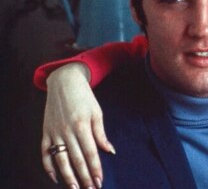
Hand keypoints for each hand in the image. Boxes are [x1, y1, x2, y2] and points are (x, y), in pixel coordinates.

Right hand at [41, 62, 113, 188]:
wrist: (64, 81)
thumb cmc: (84, 97)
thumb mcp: (97, 112)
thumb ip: (101, 134)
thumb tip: (109, 151)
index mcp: (83, 125)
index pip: (91, 153)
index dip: (95, 169)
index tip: (100, 181)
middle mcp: (67, 131)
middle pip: (76, 159)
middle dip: (84, 177)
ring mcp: (55, 132)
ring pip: (61, 159)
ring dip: (68, 176)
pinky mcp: (45, 132)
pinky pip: (45, 153)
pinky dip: (48, 166)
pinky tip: (55, 178)